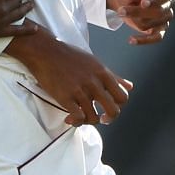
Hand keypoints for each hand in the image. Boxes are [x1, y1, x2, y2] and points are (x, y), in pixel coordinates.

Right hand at [4, 23, 131, 125]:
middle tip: (101, 119)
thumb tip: (129, 86)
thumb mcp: (95, 63)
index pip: (123, 97)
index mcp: (103, 73)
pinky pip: (78, 118)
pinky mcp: (66, 97)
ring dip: (89, 121)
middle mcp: (94, 83)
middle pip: (113, 110)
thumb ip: (113, 77)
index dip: (119, 106)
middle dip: (109, 118)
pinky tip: (70, 118)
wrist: (45, 52)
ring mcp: (80, 91)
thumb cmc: (69, 56)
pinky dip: (76, 122)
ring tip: (81, 117)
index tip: (109, 108)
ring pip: (94, 118)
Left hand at [108, 0, 174, 44]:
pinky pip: (156, 38)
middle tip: (121, 10)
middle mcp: (168, 3)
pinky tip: (131, 40)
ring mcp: (165, 17)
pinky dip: (144, 40)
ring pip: (153, 24)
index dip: (154, 0)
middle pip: (159, 11)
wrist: (125, 1)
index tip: (143, 3)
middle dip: (138, 12)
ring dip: (136, 21)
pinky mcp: (160, 29)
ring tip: (122, 14)